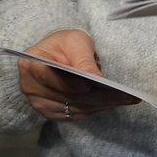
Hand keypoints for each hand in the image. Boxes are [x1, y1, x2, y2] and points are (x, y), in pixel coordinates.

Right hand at [16, 29, 135, 122]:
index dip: (68, 83)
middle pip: (66, 96)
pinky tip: (113, 103)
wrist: (57, 55)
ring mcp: (40, 103)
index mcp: (30, 63)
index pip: (48, 76)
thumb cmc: (65, 44)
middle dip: (98, 96)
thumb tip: (97, 80)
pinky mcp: (51, 113)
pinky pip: (76, 114)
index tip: (89, 86)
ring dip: (102, 105)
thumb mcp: (76, 41)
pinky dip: (96, 109)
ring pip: (74, 108)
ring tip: (126, 100)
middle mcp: (30, 86)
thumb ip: (83, 60)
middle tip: (125, 95)